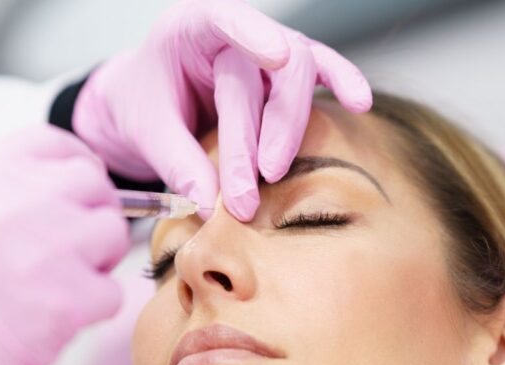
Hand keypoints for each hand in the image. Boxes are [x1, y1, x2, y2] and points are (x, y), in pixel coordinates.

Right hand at [0, 125, 128, 364]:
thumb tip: (62, 191)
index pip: (54, 143)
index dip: (74, 170)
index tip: (73, 199)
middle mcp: (9, 204)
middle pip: (93, 184)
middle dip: (91, 217)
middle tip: (71, 256)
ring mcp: (41, 250)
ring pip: (113, 234)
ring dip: (97, 264)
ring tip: (57, 291)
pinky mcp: (66, 302)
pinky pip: (113, 292)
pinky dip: (93, 312)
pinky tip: (52, 325)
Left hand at [72, 0, 372, 220]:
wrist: (149, 108)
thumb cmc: (145, 107)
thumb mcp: (147, 133)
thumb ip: (177, 164)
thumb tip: (206, 205)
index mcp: (192, 28)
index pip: (227, 19)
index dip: (254, 34)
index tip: (275, 57)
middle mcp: (236, 34)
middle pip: (273, 67)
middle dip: (265, 130)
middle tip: (248, 189)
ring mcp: (266, 53)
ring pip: (300, 76)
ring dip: (290, 130)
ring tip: (273, 175)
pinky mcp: (284, 78)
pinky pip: (321, 72)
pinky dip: (341, 84)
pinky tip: (359, 104)